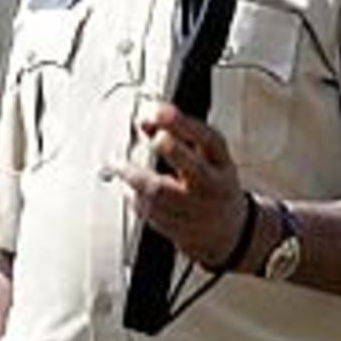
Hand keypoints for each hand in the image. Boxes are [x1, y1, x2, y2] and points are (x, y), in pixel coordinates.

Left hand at [105, 103, 249, 269]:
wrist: (225, 229)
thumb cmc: (211, 182)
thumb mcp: (204, 155)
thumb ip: (178, 134)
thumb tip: (145, 121)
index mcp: (220, 163)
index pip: (208, 140)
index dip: (184, 125)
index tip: (161, 111)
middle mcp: (211, 186)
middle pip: (192, 168)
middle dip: (171, 150)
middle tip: (152, 137)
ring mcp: (195, 210)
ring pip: (161, 193)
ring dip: (134, 175)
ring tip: (116, 164)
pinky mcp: (177, 228)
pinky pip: (149, 211)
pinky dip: (134, 197)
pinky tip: (129, 189)